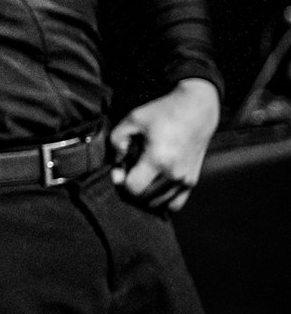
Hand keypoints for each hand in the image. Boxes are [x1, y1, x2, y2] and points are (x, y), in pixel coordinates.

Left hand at [110, 77, 219, 212]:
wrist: (196, 109)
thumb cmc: (162, 112)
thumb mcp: (132, 119)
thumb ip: (116, 141)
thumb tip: (117, 163)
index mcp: (158, 160)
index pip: (132, 189)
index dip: (120, 181)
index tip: (119, 167)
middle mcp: (175, 174)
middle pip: (143, 199)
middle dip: (130, 188)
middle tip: (128, 171)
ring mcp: (186, 180)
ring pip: (158, 204)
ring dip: (144, 195)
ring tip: (141, 176)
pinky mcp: (193, 181)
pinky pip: (175, 205)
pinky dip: (161, 201)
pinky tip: (153, 187)